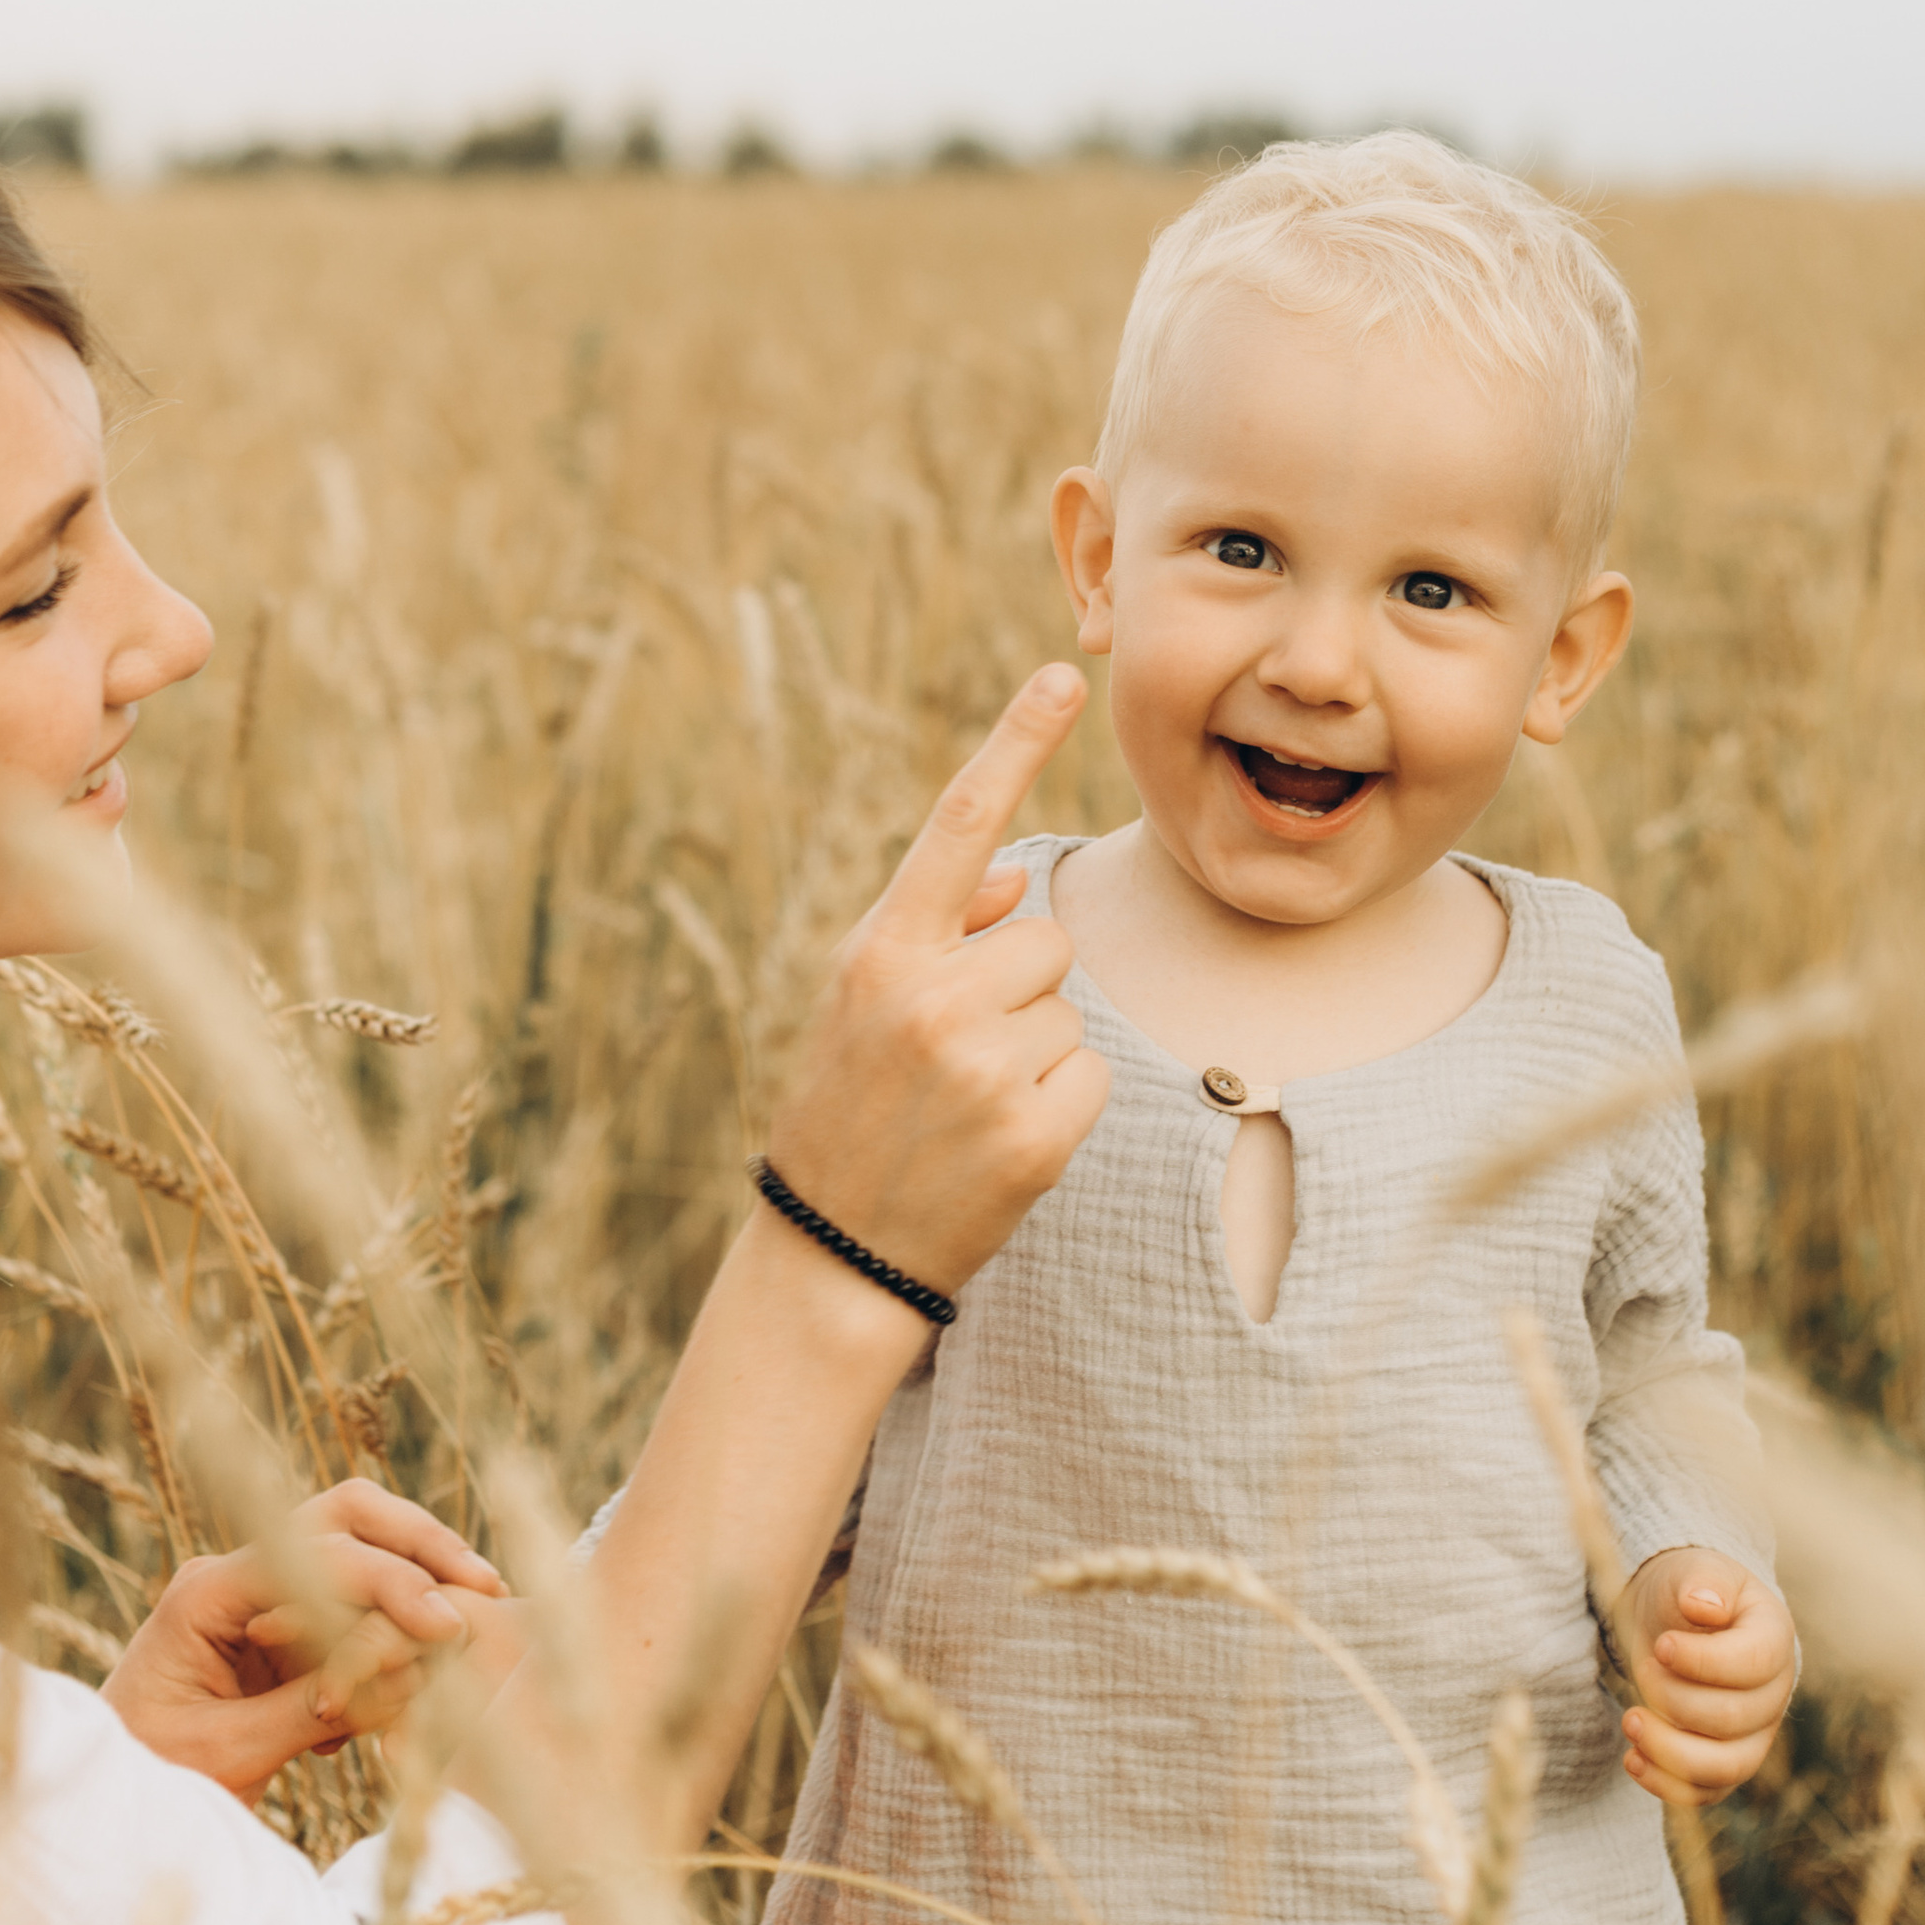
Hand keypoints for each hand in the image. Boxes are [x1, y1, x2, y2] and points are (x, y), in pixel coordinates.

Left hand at [101, 1481, 504, 1801]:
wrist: (92, 1810)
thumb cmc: (148, 1784)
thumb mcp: (230, 1754)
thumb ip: (314, 1706)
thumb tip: (407, 1670)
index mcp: (207, 1593)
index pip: (318, 1554)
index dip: (391, 1583)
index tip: (448, 1625)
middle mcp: (234, 1576)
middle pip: (343, 1518)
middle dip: (416, 1545)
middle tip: (483, 1586)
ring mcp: (255, 1598)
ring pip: (354, 1553)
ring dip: (412, 1580)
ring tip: (469, 1626)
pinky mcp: (273, 1634)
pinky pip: (347, 1609)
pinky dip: (387, 1629)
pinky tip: (415, 1676)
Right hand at [762, 665, 1107, 1296]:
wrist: (835, 1249)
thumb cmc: (850, 1105)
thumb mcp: (860, 1000)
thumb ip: (936, 929)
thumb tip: (1010, 880)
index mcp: (882, 950)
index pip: (956, 823)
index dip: (1011, 743)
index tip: (1060, 675)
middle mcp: (931, 997)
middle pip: (1043, 939)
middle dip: (1016, 987)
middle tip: (952, 1056)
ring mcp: (984, 1067)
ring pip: (1069, 1010)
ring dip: (1035, 1051)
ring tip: (966, 1103)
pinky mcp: (1035, 1133)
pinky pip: (1090, 1076)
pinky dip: (1060, 1107)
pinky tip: (999, 1142)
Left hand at [1616, 1547, 1795, 1807]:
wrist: (1682, 1620)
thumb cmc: (1692, 1591)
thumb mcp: (1696, 1570)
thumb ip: (1704, 1582)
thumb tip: (1704, 1605)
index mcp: (1774, 1639)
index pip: (1752, 1664)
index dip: (1704, 1661)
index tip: (1661, 1645)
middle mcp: (1773, 1695)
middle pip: (1733, 1718)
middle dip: (1676, 1699)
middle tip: (1641, 1669)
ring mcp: (1754, 1736)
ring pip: (1725, 1767)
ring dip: (1671, 1752)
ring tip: (1629, 1721)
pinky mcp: (1726, 1763)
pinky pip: (1706, 1792)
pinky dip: (1668, 1785)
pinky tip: (1632, 1759)